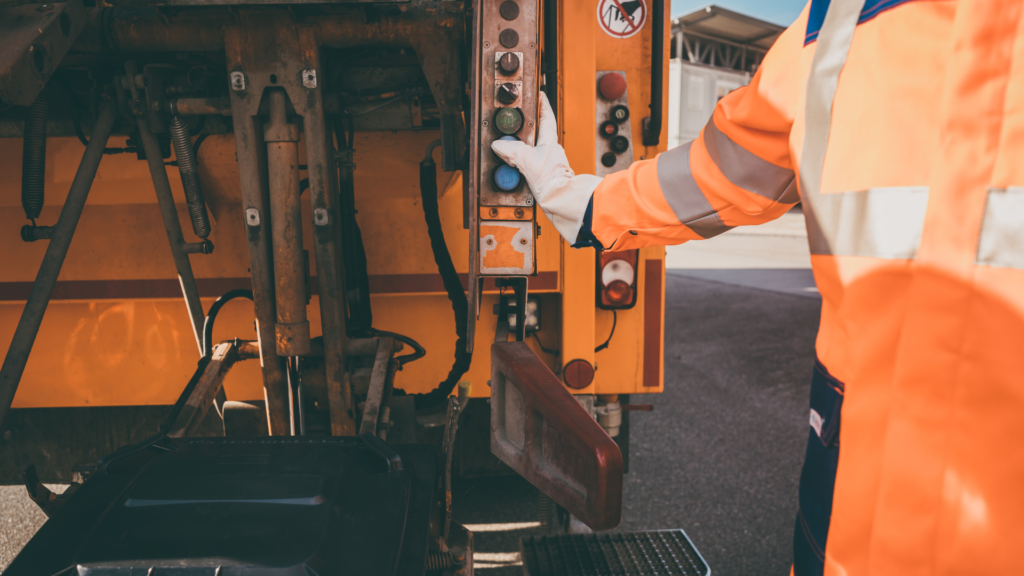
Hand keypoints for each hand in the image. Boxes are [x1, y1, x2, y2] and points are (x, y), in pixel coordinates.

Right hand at [491, 92, 602, 242]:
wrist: (561, 201)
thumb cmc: (552, 181)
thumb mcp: (527, 161)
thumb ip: (512, 150)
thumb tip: (499, 145)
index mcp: (550, 141)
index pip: (546, 117)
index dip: (542, 104)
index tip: (538, 94)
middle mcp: (552, 151)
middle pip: (538, 133)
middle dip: (525, 129)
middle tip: (513, 124)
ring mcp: (550, 163)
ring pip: (534, 150)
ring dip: (522, 149)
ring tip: (508, 151)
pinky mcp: (546, 176)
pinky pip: (531, 164)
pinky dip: (522, 163)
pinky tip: (515, 169)